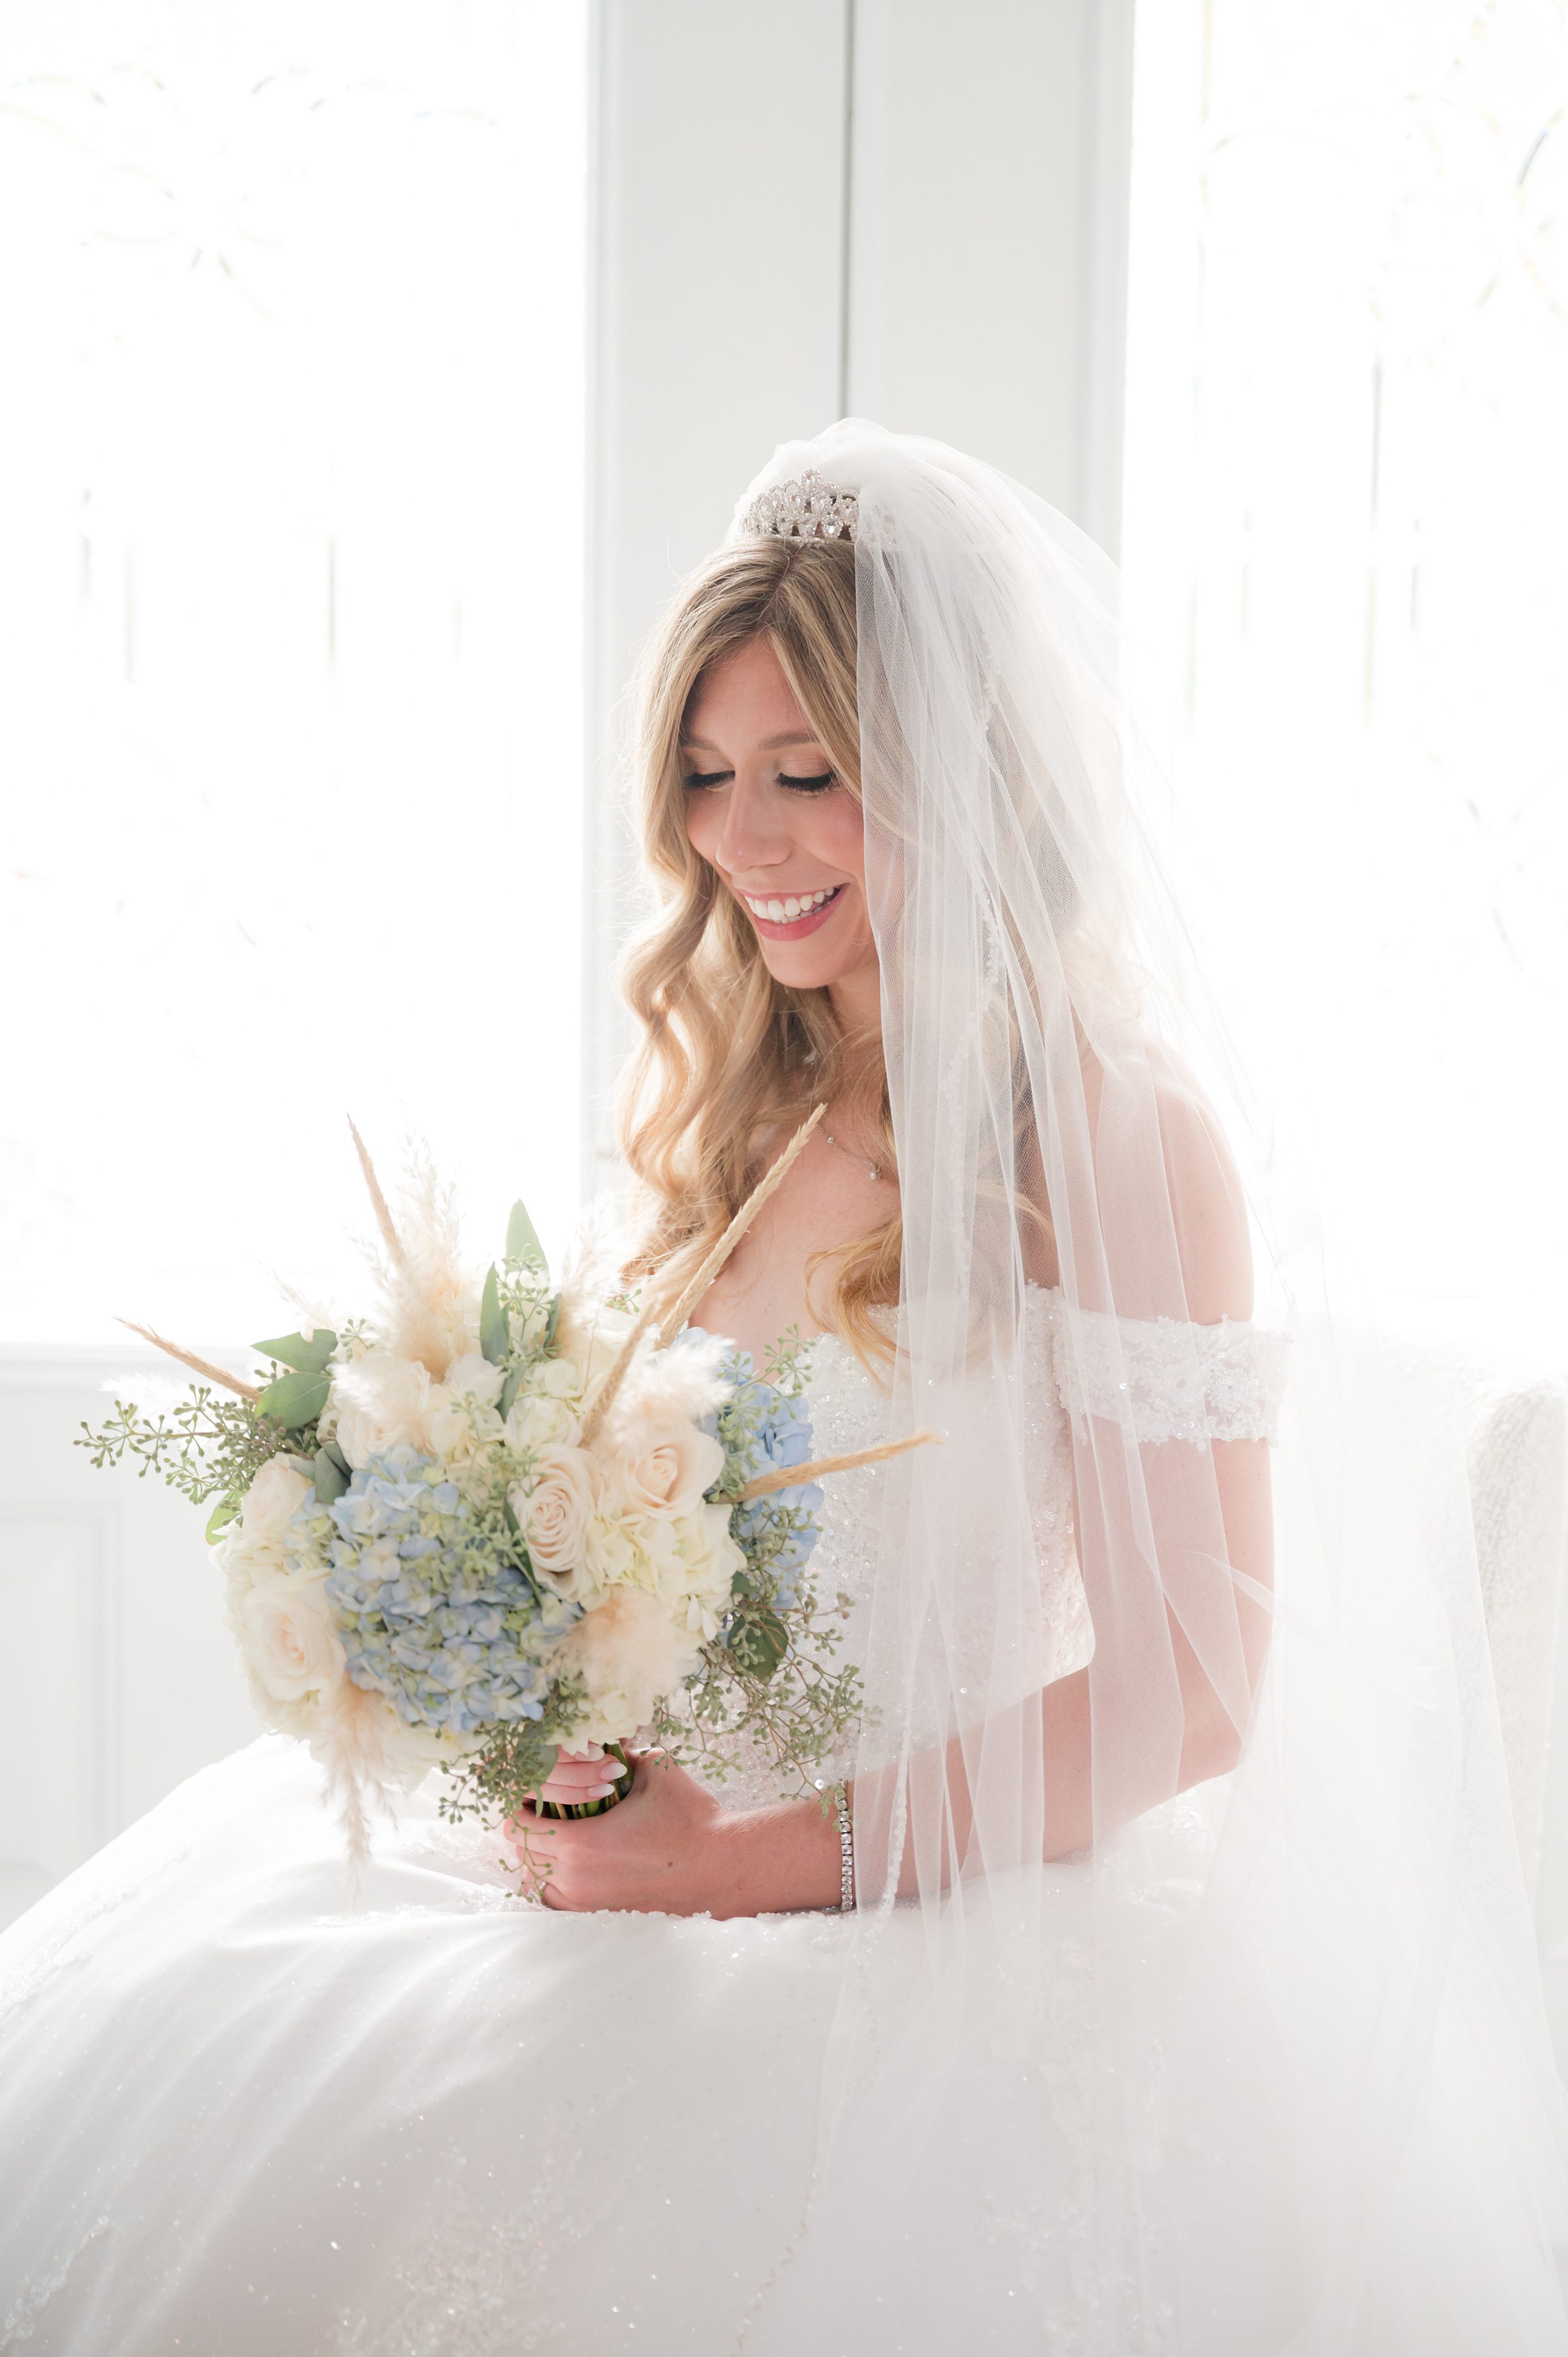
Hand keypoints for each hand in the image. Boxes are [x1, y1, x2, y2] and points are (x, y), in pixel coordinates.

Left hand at [503, 1751, 843, 1917]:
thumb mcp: (656, 1769)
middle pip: (524, 1855)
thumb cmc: (691, 1817)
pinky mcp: (603, 1914)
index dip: (519, 1806)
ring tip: (555, 1835)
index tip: (531, 1792)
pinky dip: (554, 1883)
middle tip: (541, 1808)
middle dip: (527, 1829)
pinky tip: (571, 1863)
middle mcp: (576, 1878)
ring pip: (536, 1883)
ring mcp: (588, 1902)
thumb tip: (604, 1738)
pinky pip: (558, 1902)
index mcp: (582, 1841)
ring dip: (538, 1858)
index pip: (520, 1826)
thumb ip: (622, 1752)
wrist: (723, 1866)